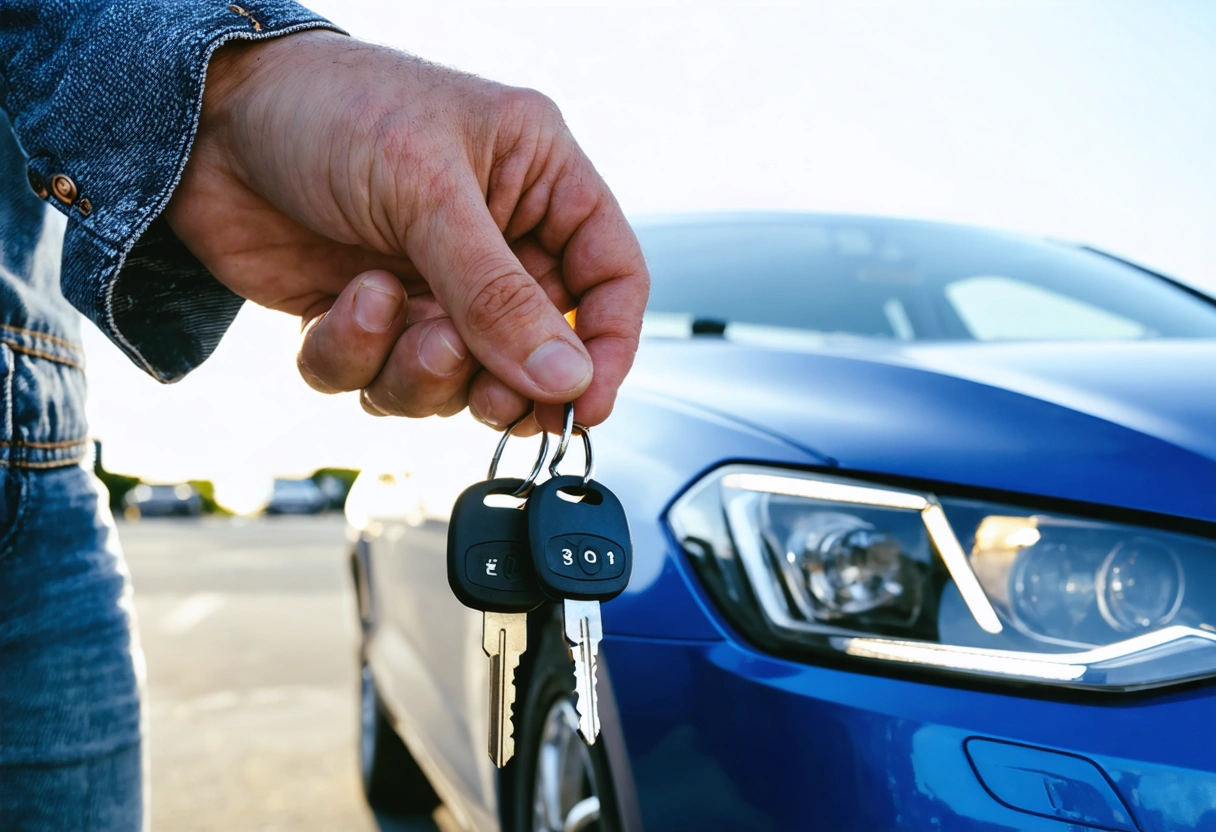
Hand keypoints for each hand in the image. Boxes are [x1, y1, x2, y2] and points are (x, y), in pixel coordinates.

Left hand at [165, 31, 647, 431]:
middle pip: (535, 350)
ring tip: (385, 310)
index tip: (586, 405)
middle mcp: (492, 239)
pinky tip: (338, 302)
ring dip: (418, 370)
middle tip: (473, 382)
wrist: (202, 117)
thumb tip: (567, 380)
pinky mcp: (366, 316)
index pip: (611, 278)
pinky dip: (354, 357)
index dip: (609, 348)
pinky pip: (376, 378)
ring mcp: (430, 283)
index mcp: (538, 181)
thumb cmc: (327, 107)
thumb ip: (499, 295)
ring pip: (455, 380)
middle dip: (498, 377)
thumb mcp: (427, 191)